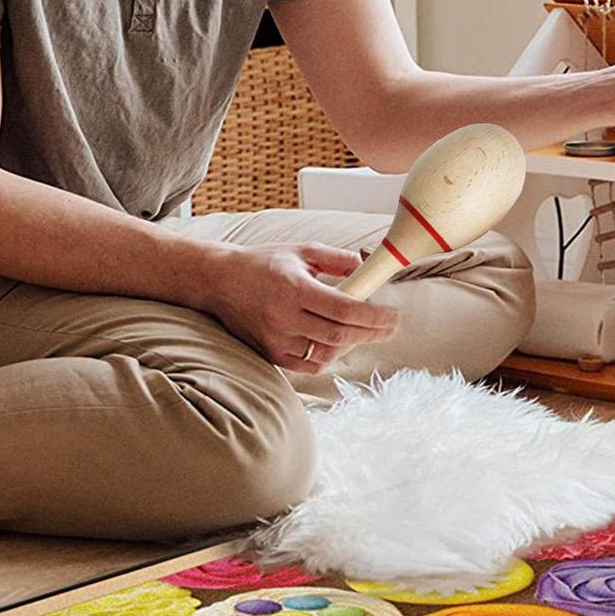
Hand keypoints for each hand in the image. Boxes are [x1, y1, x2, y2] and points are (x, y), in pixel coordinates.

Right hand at [199, 242, 400, 374]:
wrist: (220, 281)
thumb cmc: (265, 263)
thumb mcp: (303, 251)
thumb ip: (337, 259)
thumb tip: (367, 269)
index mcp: (295, 288)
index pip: (344, 309)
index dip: (374, 316)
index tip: (394, 316)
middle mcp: (284, 317)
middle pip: (339, 335)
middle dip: (372, 333)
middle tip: (391, 328)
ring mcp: (275, 339)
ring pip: (325, 353)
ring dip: (351, 345)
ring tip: (366, 332)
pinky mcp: (270, 354)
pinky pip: (308, 364)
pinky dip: (328, 356)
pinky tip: (339, 343)